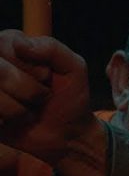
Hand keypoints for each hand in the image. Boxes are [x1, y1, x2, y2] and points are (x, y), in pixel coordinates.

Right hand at [0, 29, 94, 165]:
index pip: (7, 46)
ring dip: (18, 109)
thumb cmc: (68, 96)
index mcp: (9, 42)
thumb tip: (18, 43)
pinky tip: (12, 120)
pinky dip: (7, 120)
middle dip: (28, 91)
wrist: (64, 133)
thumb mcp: (73, 68)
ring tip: (27, 109)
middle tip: (40, 97)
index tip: (46, 77)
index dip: (33, 69)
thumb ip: (51, 48)